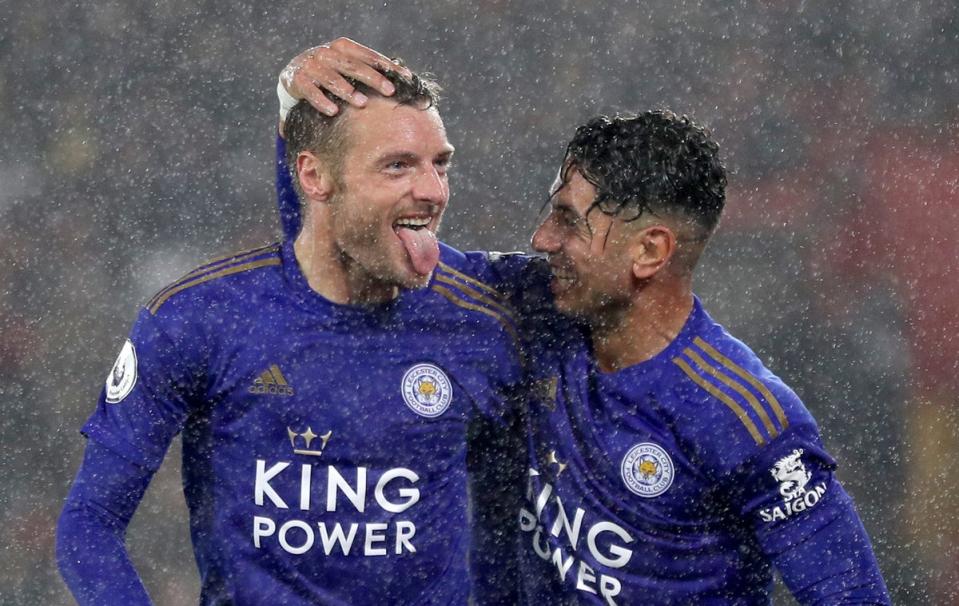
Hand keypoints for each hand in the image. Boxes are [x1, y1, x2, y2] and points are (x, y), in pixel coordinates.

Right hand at [279, 38, 412, 117]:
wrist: (294, 72)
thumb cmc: (331, 71)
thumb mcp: (349, 65)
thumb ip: (372, 68)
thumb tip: (407, 75)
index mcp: (342, 47)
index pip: (369, 56)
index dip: (387, 66)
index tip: (405, 78)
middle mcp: (326, 53)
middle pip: (353, 66)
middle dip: (373, 78)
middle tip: (389, 91)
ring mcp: (311, 66)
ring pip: (331, 78)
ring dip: (347, 91)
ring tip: (362, 103)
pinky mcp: (297, 80)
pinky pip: (310, 91)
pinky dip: (322, 101)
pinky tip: (333, 111)